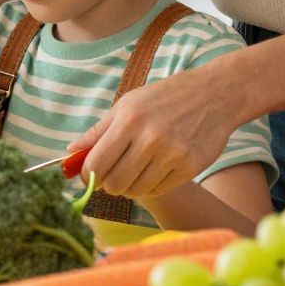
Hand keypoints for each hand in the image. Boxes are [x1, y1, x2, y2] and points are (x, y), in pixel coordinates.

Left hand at [76, 67, 241, 201]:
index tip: (89, 176)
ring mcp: (172, 154)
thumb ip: (98, 131)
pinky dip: (152, 185)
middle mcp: (150, 138)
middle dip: (109, 184)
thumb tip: (69, 152)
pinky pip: (159, 190)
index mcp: (129, 120)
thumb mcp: (128, 104)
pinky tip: (155, 170)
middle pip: (115, 184)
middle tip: (114, 175)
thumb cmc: (165, 97)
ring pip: (136, 191)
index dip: (87, 175)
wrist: (214, 94)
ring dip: (130, 187)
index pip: (96, 164)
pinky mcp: (190, 167)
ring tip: (135, 171)